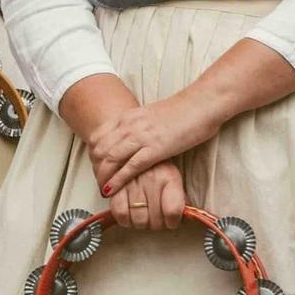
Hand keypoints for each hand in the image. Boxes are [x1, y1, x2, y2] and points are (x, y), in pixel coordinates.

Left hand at [86, 90, 224, 197]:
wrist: (202, 104)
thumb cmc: (181, 111)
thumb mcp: (150, 115)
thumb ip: (136, 125)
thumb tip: (129, 138)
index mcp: (127, 116)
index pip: (97, 136)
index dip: (92, 154)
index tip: (95, 167)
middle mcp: (129, 125)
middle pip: (99, 149)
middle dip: (95, 168)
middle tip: (98, 182)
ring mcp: (141, 136)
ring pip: (111, 159)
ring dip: (103, 177)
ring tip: (103, 190)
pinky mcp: (156, 148)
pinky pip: (130, 167)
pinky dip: (118, 180)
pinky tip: (112, 190)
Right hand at [106, 160, 187, 231]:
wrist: (133, 149)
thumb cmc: (156, 168)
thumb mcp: (173, 179)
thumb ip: (179, 199)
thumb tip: (181, 218)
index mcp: (169, 177)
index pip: (172, 212)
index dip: (172, 222)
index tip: (170, 221)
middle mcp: (150, 180)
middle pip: (156, 221)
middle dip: (157, 224)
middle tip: (156, 219)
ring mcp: (131, 183)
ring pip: (138, 220)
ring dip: (141, 223)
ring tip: (143, 216)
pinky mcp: (115, 187)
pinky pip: (120, 214)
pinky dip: (125, 220)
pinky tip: (129, 214)